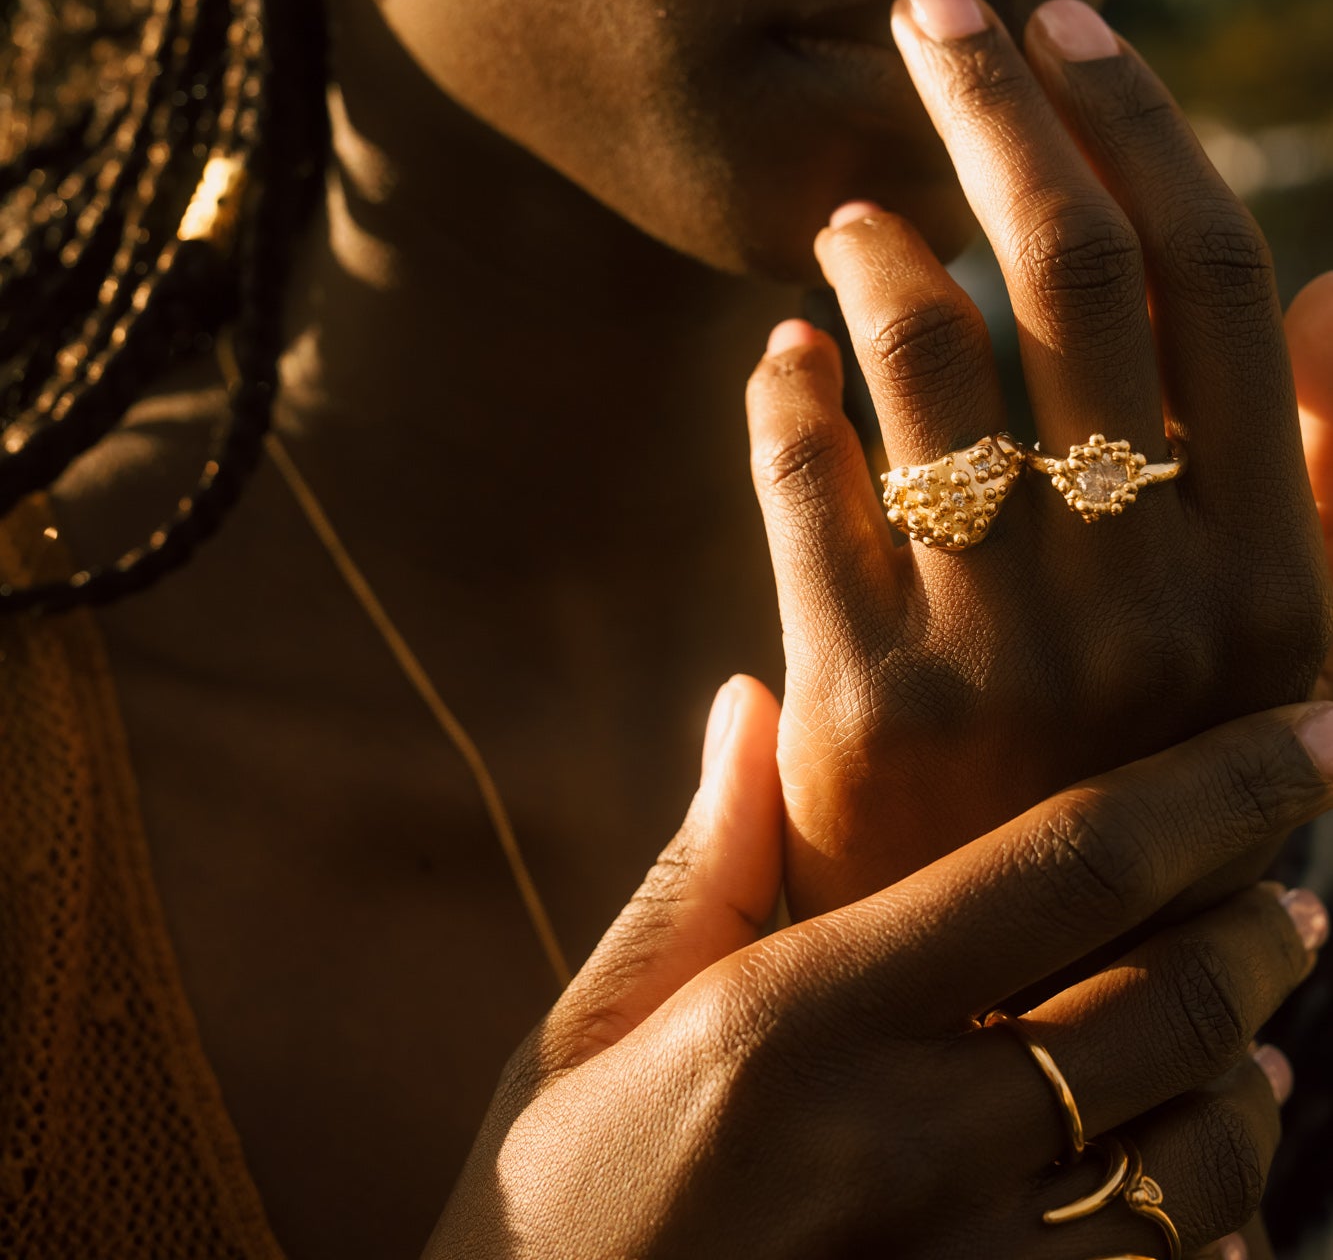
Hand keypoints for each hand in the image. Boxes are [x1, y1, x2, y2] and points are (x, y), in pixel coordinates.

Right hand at [431, 682, 1332, 1259]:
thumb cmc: (548, 1214)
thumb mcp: (593, 1028)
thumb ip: (703, 864)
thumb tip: (756, 698)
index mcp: (795, 1022)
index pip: (1060, 867)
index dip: (1209, 793)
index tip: (1300, 736)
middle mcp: (896, 1149)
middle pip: (1164, 1014)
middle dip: (1262, 936)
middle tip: (1295, 898)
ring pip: (1194, 1170)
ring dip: (1251, 1088)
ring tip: (1260, 1042)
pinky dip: (1213, 1230)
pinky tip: (1209, 1195)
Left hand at [747, 0, 1331, 913]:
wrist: (1027, 1019)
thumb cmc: (1150, 796)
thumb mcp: (1280, 655)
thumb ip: (1318, 477)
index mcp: (1274, 569)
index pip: (1209, 282)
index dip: (1134, 126)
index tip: (1065, 26)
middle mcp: (1157, 595)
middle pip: (1072, 273)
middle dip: (995, 109)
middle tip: (930, 9)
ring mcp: (1007, 649)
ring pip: (929, 351)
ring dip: (879, 244)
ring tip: (850, 212)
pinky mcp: (860, 706)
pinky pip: (803, 478)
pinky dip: (782, 385)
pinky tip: (779, 353)